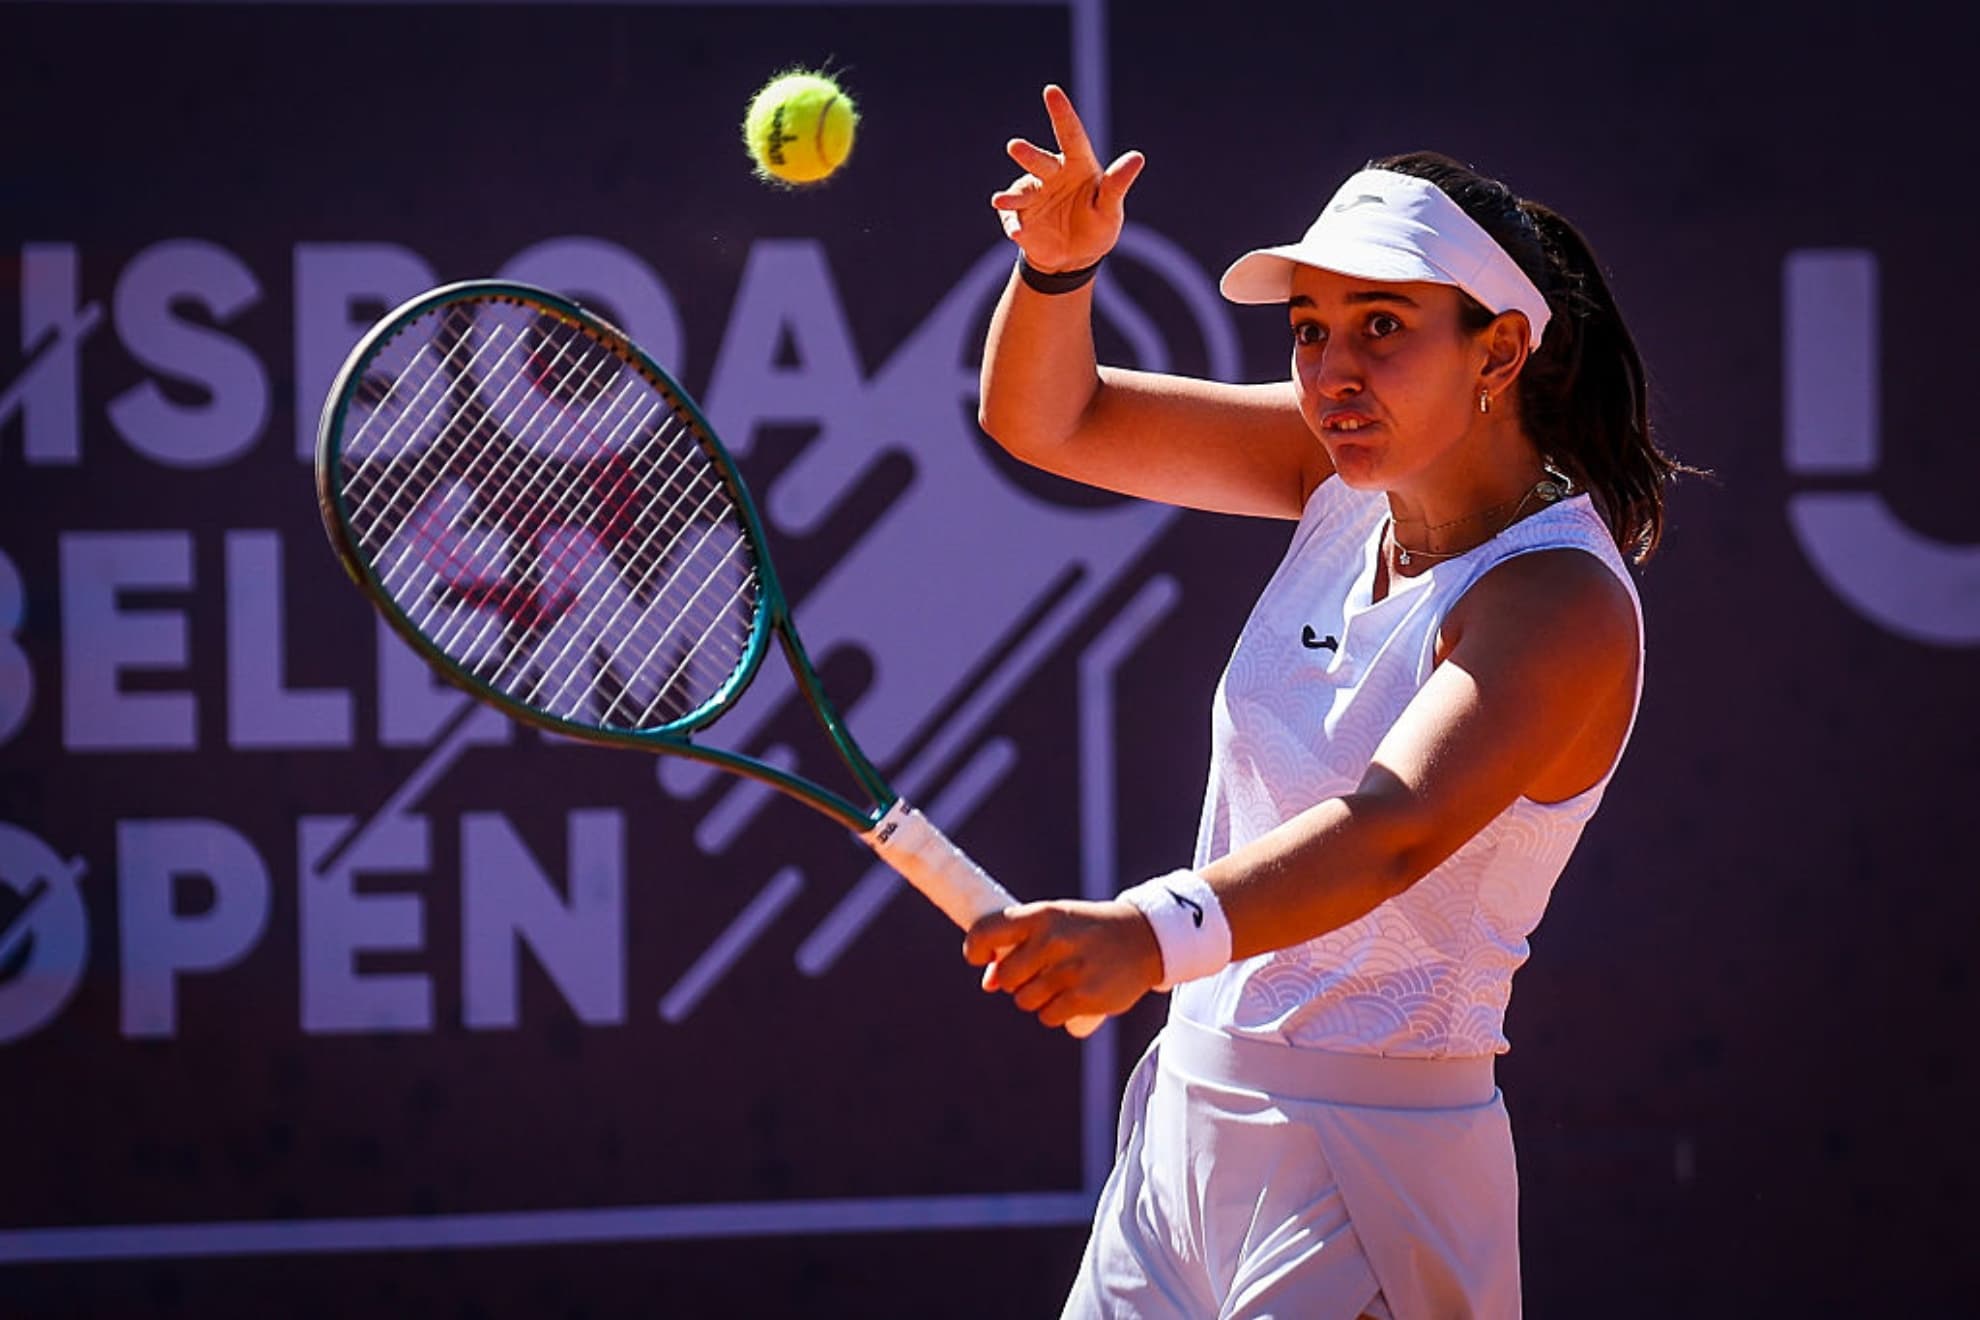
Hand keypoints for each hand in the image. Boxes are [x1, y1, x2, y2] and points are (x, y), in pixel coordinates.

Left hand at [962, 898, 1162, 1029]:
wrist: (1144, 938)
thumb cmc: (1088, 930)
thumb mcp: (1055, 923)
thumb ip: (1019, 945)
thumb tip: (987, 982)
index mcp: (1042, 916)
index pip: (987, 931)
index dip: (974, 948)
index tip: (979, 957)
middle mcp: (1053, 941)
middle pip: (1004, 978)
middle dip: (1013, 981)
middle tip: (1037, 971)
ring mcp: (1070, 970)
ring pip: (1025, 1001)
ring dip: (1036, 998)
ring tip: (1061, 981)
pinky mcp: (1086, 997)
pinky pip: (1048, 1016)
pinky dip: (1055, 1012)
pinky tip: (1072, 996)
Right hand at [991, 84, 1145, 273]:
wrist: (1073, 258)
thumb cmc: (1097, 227)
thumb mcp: (1110, 208)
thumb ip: (1118, 184)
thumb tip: (1137, 158)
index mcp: (1076, 165)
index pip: (1070, 135)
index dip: (1061, 113)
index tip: (1051, 91)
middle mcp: (1051, 175)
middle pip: (1039, 161)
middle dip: (1027, 155)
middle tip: (1015, 147)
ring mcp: (1032, 195)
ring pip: (1020, 192)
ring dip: (1010, 197)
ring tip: (1000, 200)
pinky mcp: (1018, 217)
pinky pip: (1013, 219)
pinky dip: (1013, 224)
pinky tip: (1017, 232)